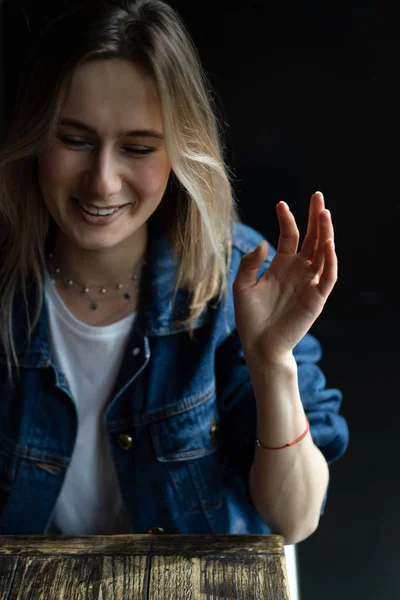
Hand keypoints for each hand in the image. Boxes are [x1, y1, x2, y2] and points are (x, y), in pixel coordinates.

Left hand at [232, 191, 336, 362]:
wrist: (259, 345)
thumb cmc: (250, 318)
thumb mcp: (242, 286)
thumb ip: (250, 263)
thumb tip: (264, 242)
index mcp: (281, 265)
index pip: (289, 236)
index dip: (287, 220)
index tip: (281, 204)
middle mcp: (298, 271)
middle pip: (311, 239)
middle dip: (315, 218)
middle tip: (317, 196)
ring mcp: (309, 283)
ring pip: (323, 253)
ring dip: (326, 233)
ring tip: (325, 213)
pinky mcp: (317, 298)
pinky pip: (328, 276)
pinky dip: (330, 260)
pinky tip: (327, 243)